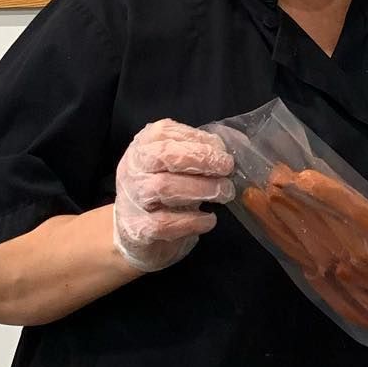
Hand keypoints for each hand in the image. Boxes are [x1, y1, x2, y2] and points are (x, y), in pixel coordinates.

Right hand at [113, 119, 234, 274]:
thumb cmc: (162, 193)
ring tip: (224, 193)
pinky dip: (193, 221)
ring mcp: (132, 199)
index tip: (222, 151)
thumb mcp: (176, 167)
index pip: (166, 133)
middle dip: (201, 159)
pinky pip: (166, 222)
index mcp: (143, 146)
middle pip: (163, 155)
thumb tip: (235, 145)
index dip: (199, 140)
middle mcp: (132, 168)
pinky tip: (209, 219)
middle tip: (227, 169)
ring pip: (164, 187)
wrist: (132, 233)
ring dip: (201, 188)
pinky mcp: (138, 229)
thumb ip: (199, 153)